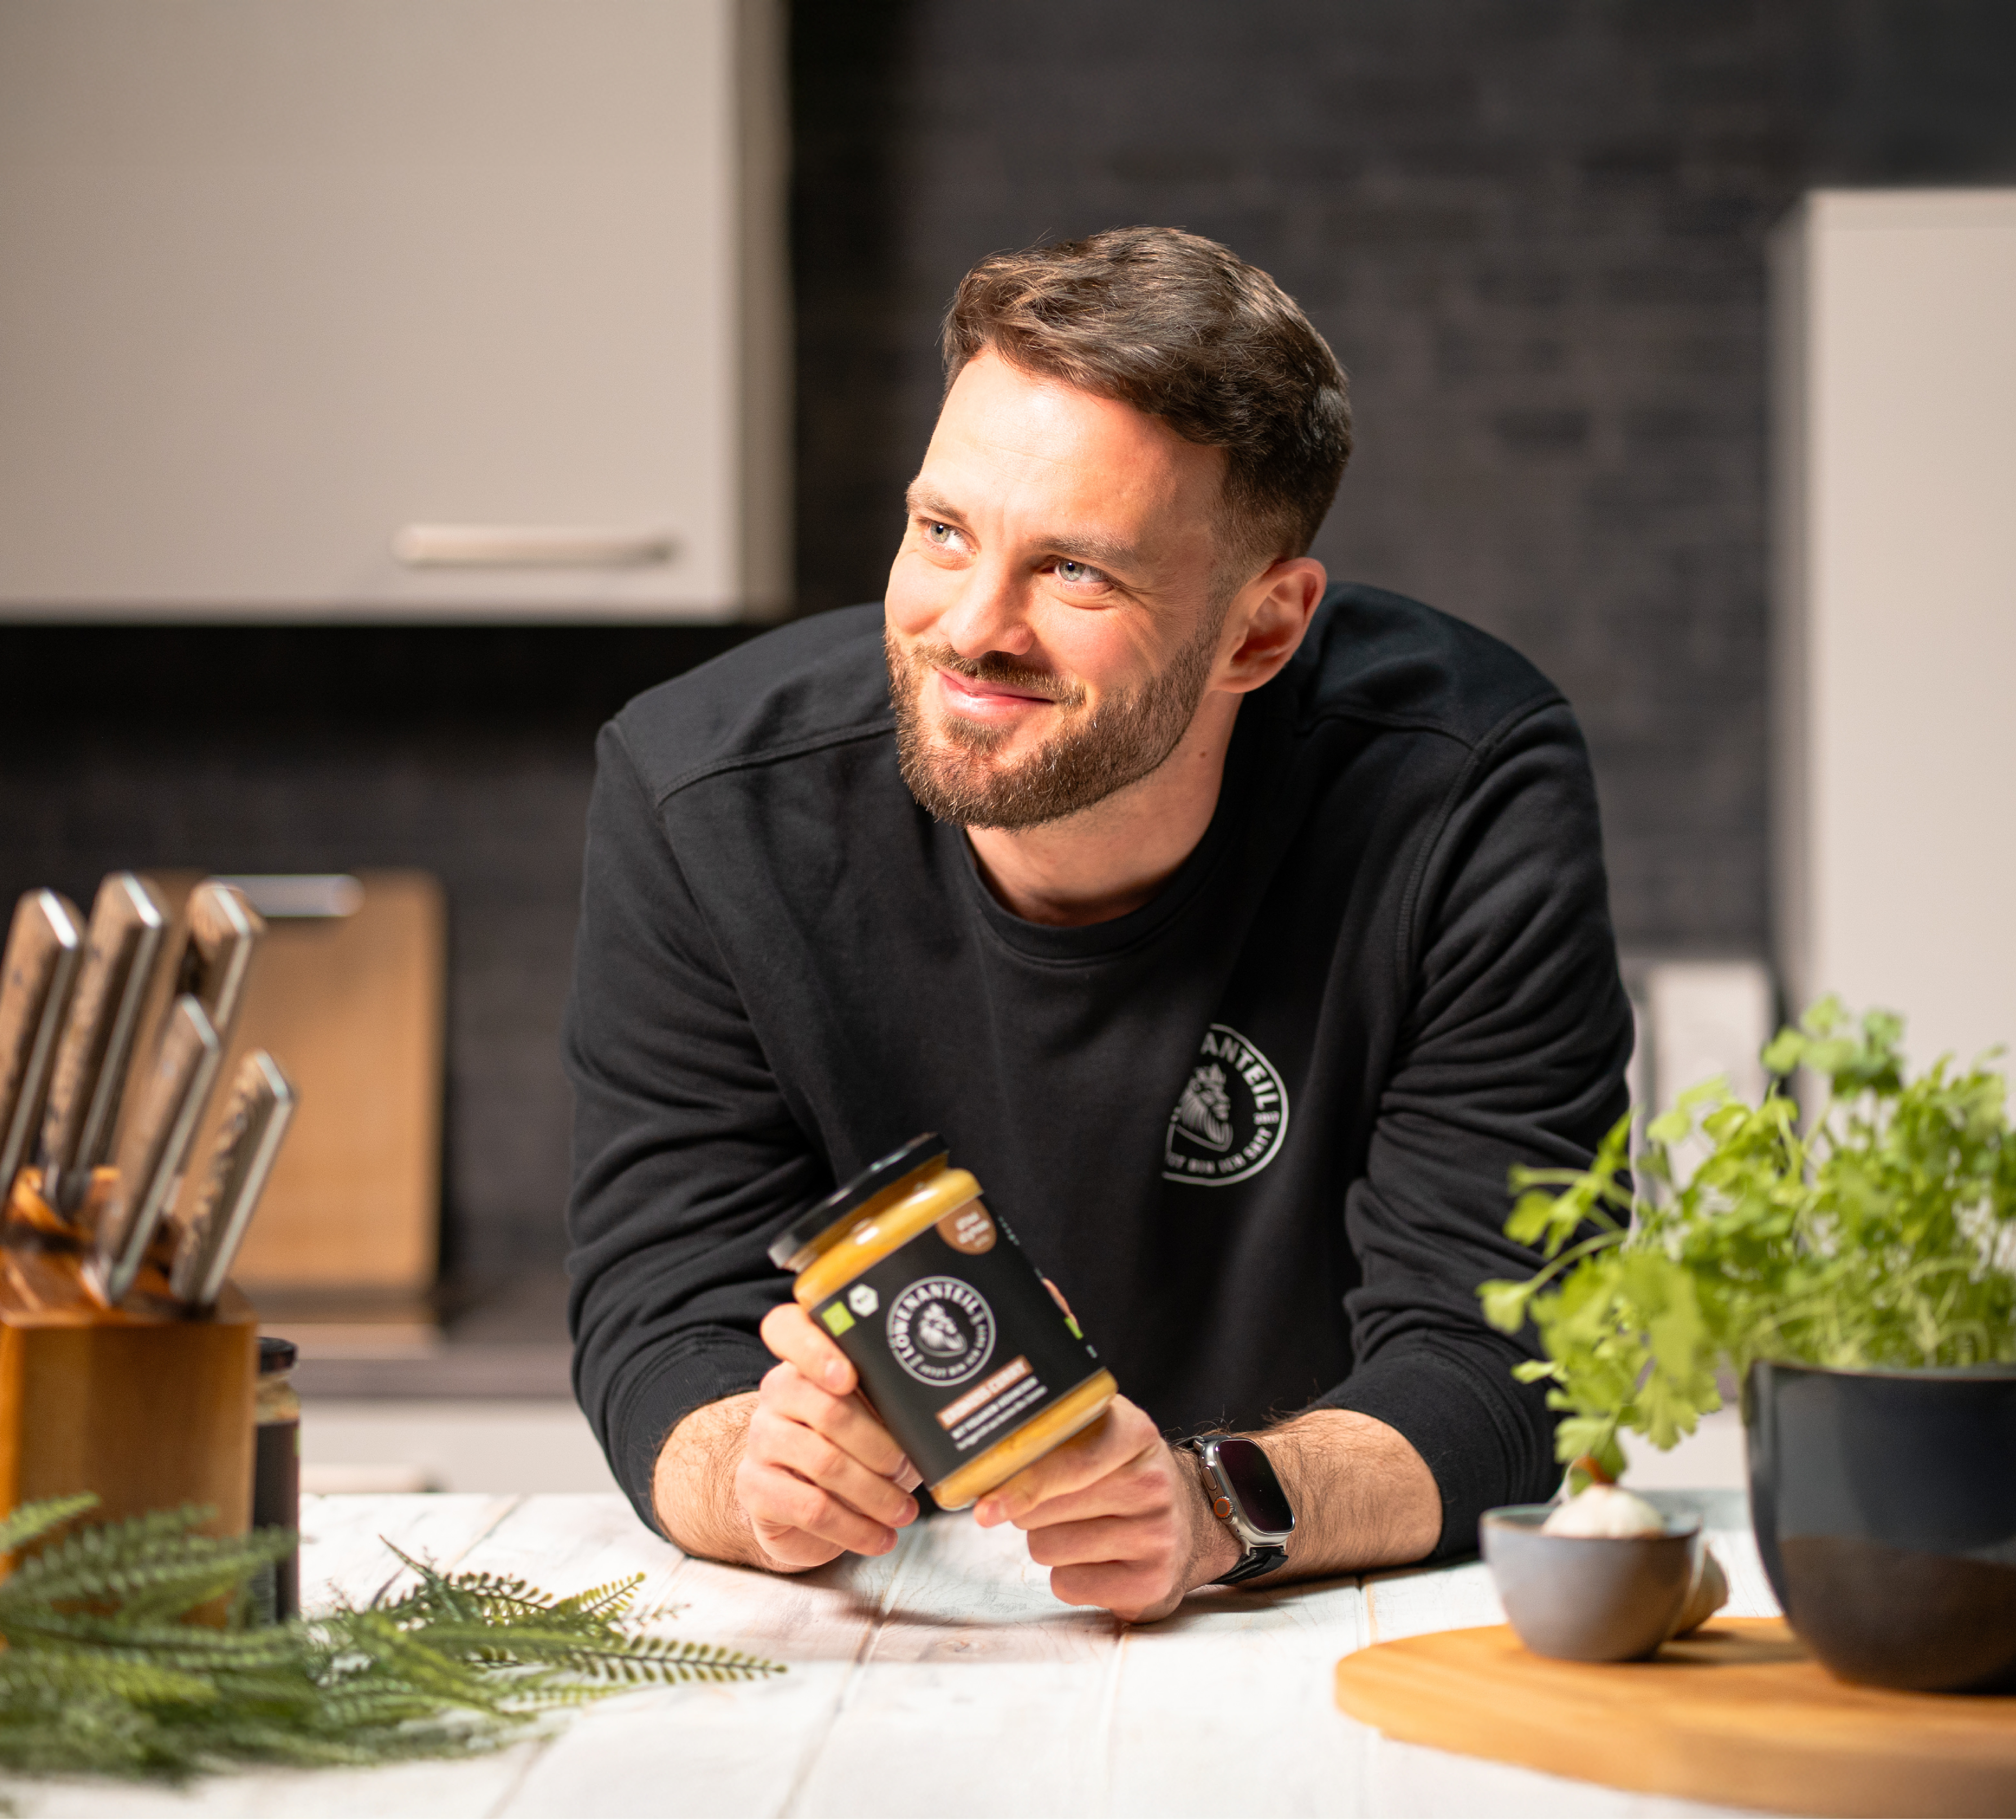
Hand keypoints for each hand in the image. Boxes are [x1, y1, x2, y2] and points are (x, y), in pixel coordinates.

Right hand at [733, 1301, 922, 1570]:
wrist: (800, 1501)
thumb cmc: (855, 1449)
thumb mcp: (875, 1418)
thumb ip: (893, 1402)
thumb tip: (944, 1412)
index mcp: (803, 1362)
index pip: (787, 1329)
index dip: (815, 1349)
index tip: (848, 1376)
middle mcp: (776, 1393)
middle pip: (827, 1409)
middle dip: (879, 1445)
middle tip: (907, 1468)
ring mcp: (761, 1439)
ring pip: (823, 1462)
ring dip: (875, 1493)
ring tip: (905, 1513)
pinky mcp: (755, 1488)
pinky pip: (810, 1507)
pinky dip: (854, 1528)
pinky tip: (881, 1539)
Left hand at [972, 1394, 1238, 1621]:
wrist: (1193, 1518)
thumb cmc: (1123, 1475)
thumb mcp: (1099, 1435)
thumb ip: (1048, 1435)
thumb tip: (978, 1468)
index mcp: (1135, 1434)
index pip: (1068, 1461)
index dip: (1021, 1483)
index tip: (985, 1506)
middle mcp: (1153, 1484)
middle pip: (1041, 1511)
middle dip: (1030, 1510)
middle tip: (1056, 1504)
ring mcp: (1157, 1537)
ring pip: (1047, 1548)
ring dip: (1048, 1541)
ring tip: (1082, 1529)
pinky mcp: (1151, 1585)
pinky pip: (1067, 1585)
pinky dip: (1068, 1576)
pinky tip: (1096, 1559)